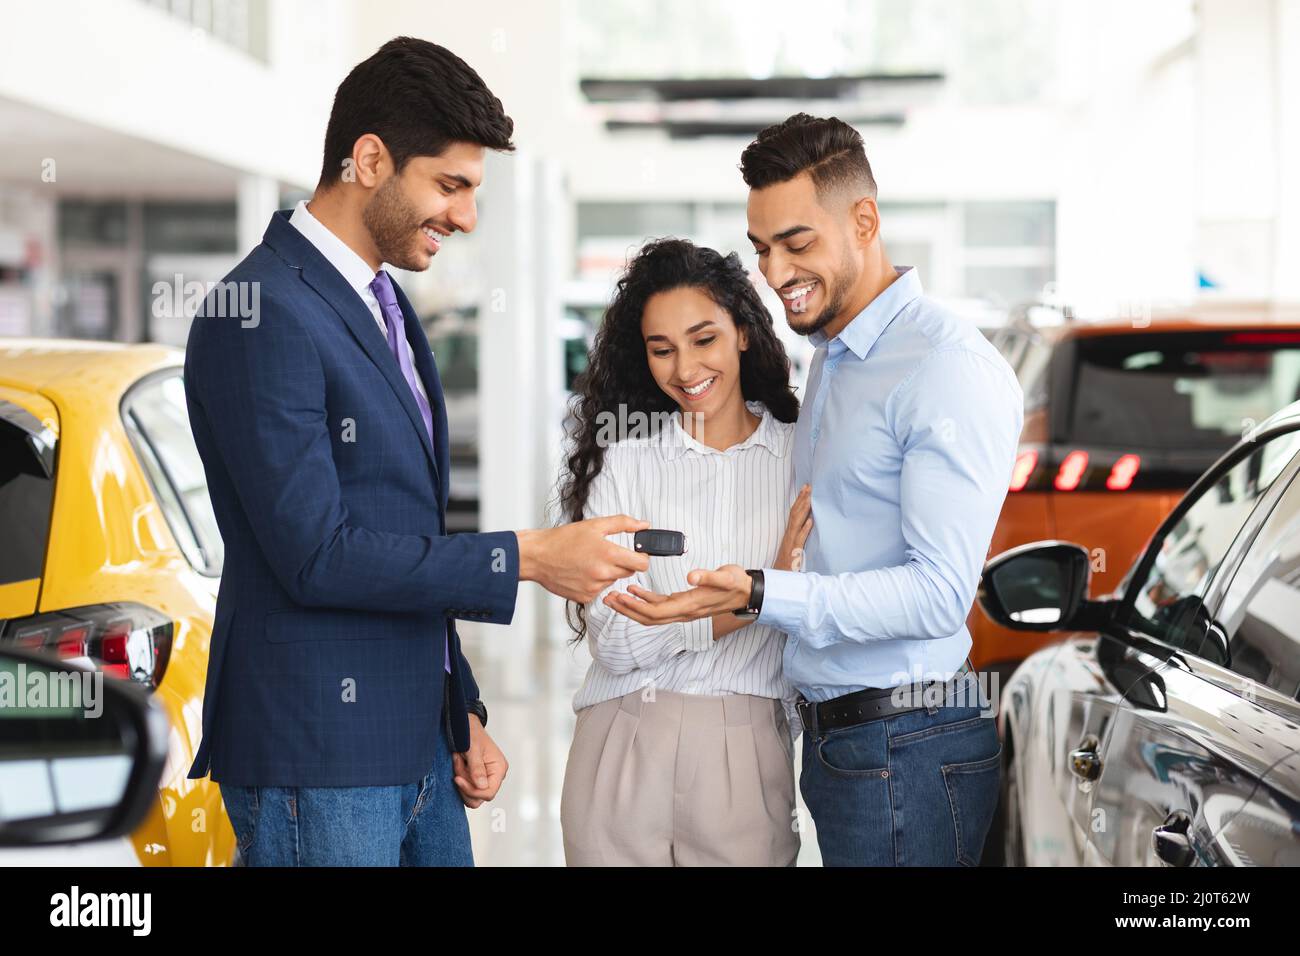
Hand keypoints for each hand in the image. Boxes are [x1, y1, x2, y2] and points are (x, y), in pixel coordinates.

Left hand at [453, 715, 506, 808]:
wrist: (466, 725)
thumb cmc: (471, 733)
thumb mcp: (473, 749)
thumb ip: (477, 768)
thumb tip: (482, 786)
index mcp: (499, 769)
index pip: (488, 792)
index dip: (471, 790)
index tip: (457, 779)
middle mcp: (495, 776)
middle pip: (479, 797)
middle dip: (465, 785)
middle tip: (458, 765)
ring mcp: (486, 778)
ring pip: (471, 795)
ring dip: (461, 780)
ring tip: (458, 761)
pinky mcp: (477, 778)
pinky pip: (467, 788)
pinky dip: (460, 778)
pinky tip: (459, 764)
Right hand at [516, 515, 650, 602]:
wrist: (537, 556)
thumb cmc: (562, 540)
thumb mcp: (595, 525)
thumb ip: (623, 524)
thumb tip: (643, 525)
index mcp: (608, 554)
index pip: (642, 564)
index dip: (642, 558)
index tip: (637, 554)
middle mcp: (603, 573)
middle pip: (628, 572)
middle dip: (622, 563)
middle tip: (605, 553)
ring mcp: (594, 588)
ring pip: (613, 581)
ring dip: (607, 573)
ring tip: (589, 561)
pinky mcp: (585, 597)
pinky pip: (599, 590)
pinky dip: (594, 582)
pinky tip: (582, 572)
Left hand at [609, 584, 748, 640]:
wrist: (746, 592)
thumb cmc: (736, 584)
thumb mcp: (726, 576)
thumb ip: (709, 576)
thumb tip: (691, 575)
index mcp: (690, 606)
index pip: (657, 612)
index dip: (637, 607)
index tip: (621, 598)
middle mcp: (683, 612)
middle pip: (648, 617)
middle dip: (627, 610)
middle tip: (607, 599)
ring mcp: (682, 609)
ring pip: (651, 614)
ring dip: (632, 606)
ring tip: (614, 596)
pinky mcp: (683, 603)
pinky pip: (659, 606)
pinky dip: (644, 599)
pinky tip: (634, 589)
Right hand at [774, 484, 812, 571]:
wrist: (777, 577)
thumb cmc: (786, 565)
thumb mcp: (794, 548)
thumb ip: (799, 536)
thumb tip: (808, 523)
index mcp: (789, 533)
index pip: (794, 513)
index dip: (799, 501)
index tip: (806, 490)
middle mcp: (789, 535)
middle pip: (795, 513)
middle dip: (802, 499)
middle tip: (808, 486)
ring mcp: (791, 542)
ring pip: (797, 522)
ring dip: (803, 509)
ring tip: (810, 497)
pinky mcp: (794, 551)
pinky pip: (800, 539)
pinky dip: (805, 529)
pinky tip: (810, 521)